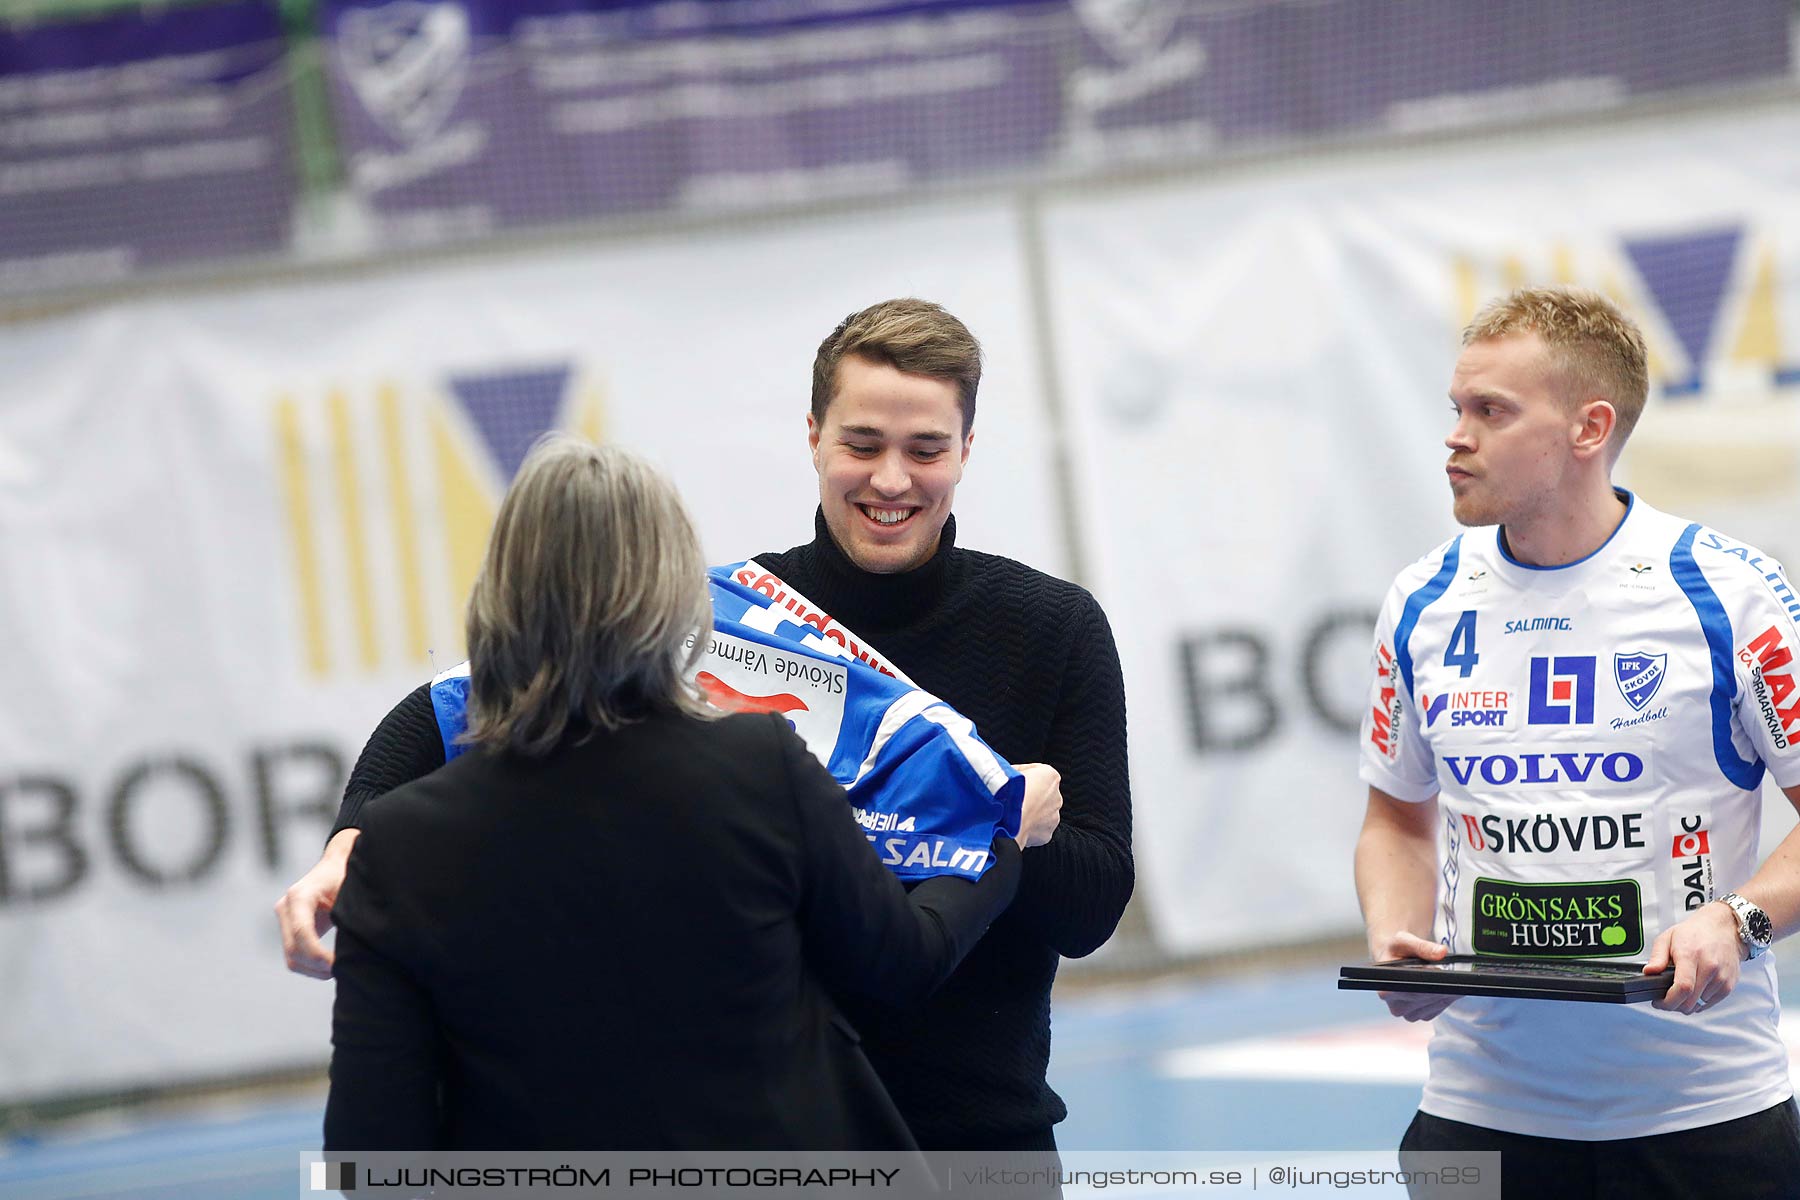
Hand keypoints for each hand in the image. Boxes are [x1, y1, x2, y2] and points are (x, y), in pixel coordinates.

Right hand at [275, 829, 357, 978]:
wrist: (335, 864)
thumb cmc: (346, 875)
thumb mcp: (349, 891)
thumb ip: (349, 915)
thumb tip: (357, 947)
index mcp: (300, 895)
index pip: (302, 933)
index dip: (318, 955)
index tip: (338, 965)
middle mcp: (286, 906)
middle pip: (293, 950)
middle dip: (316, 966)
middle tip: (343, 971)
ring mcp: (284, 917)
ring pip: (291, 957)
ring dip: (313, 970)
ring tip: (338, 971)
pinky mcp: (288, 927)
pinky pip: (294, 954)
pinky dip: (310, 966)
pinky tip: (330, 966)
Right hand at [1013, 763, 1062, 848]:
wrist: (1007, 824)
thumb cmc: (1008, 797)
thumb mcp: (1007, 772)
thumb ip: (1013, 772)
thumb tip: (1007, 774)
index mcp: (1050, 776)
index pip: (1036, 771)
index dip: (1021, 774)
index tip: (1012, 780)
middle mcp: (1056, 796)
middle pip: (1041, 792)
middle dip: (1028, 794)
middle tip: (1011, 797)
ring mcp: (1053, 816)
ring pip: (1041, 811)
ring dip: (1030, 811)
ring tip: (1012, 812)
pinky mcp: (1047, 833)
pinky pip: (1038, 827)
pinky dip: (1029, 826)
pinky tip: (1017, 823)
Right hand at [1369, 930, 1456, 1021]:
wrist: (1393, 960)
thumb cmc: (1396, 950)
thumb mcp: (1405, 942)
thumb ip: (1422, 947)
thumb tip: (1442, 952)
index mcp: (1386, 990)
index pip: (1414, 991)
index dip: (1429, 981)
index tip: (1439, 970)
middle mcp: (1395, 1007)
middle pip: (1427, 998)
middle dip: (1441, 984)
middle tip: (1448, 971)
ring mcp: (1409, 1014)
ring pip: (1435, 1004)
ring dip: (1445, 991)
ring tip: (1445, 976)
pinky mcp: (1421, 1016)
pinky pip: (1439, 1008)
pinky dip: (1445, 997)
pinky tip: (1443, 985)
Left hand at [1647, 901, 1741, 1014]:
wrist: (1724, 928)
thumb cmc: (1695, 933)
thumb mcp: (1668, 938)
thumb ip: (1657, 957)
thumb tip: (1649, 972)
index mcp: (1691, 955)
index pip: (1683, 987)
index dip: (1668, 1001)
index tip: (1658, 1002)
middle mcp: (1710, 968)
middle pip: (1690, 1001)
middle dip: (1673, 1005)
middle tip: (1664, 998)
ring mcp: (1721, 978)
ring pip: (1698, 1005)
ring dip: (1686, 1003)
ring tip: (1679, 989)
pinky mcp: (1729, 986)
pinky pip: (1709, 1004)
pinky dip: (1698, 1002)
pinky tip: (1692, 990)